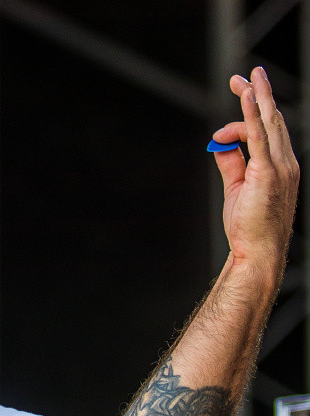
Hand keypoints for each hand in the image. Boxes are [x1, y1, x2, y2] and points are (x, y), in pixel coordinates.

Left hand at [211, 66, 298, 273]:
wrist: (258, 250)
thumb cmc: (249, 224)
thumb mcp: (236, 186)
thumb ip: (230, 162)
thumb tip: (219, 142)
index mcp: (280, 165)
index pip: (267, 130)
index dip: (250, 113)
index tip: (237, 98)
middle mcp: (285, 162)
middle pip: (272, 120)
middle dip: (257, 95)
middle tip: (242, 76)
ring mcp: (280, 166)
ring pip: (269, 123)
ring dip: (257, 98)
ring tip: (246, 79)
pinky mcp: (269, 173)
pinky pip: (261, 138)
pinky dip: (252, 116)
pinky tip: (246, 99)